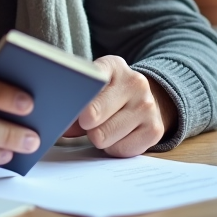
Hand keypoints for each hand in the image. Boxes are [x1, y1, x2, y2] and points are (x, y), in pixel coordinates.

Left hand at [62, 56, 176, 156]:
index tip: (80, 113)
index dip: (82, 98)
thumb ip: (75, 103)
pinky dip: (113, 148)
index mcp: (114, 66)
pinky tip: (116, 137)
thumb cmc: (108, 96)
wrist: (145, 101)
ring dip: (98, 138)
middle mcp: (135, 83)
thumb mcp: (92, 89)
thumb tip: (61, 127)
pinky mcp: (154, 130)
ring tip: (102, 128)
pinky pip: (120, 150)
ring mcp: (147, 106)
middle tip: (86, 123)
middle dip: (85, 124)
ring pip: (105, 136)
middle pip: (94, 114)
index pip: (94, 78)